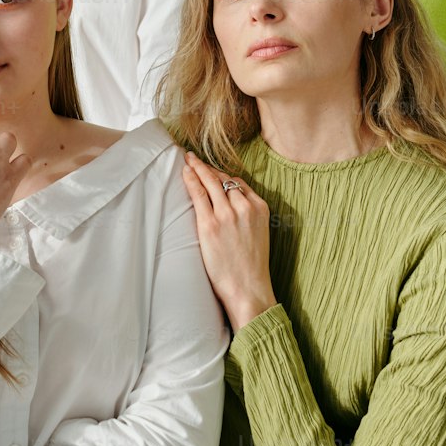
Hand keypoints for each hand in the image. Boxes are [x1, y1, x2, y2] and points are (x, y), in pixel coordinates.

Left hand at [182, 152, 275, 333]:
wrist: (248, 289)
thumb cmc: (250, 267)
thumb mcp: (258, 234)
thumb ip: (246, 216)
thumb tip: (227, 206)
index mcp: (260, 208)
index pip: (238, 183)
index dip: (221, 175)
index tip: (211, 170)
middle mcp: (245, 207)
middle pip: (223, 179)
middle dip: (207, 167)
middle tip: (193, 157)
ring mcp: (227, 214)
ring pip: (210, 182)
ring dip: (197, 168)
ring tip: (187, 160)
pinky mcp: (211, 224)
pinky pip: (199, 193)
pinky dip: (191, 179)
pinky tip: (185, 172)